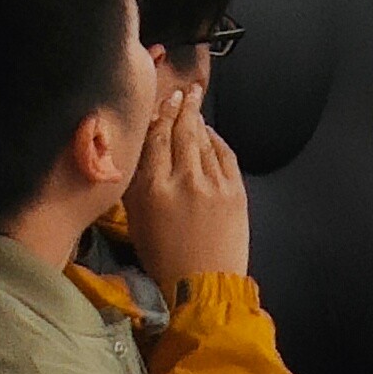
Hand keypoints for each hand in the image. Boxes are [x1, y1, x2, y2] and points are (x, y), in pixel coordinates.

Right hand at [122, 73, 253, 284]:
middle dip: (183, 108)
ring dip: (199, 120)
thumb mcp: (137, 220)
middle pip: (181, 133)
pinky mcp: (235, 190)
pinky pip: (225, 155)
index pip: (155, 140)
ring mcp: (213, 183)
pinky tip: (210, 132)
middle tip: (184, 91)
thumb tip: (140, 152)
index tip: (163, 100)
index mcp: (152, 189)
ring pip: (204, 141)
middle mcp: (183, 180)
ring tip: (194, 103)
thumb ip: (137, 184)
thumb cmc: (163, 256)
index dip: (160, 116)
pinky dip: (216, 140)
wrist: (204, 282)